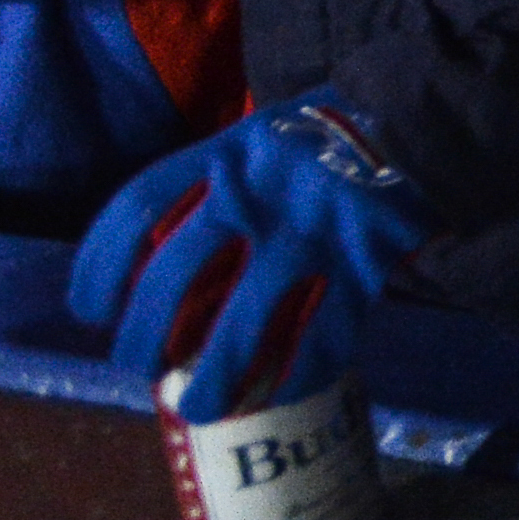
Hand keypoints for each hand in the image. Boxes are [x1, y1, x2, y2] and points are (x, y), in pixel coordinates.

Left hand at [72, 95, 432, 422]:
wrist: (428, 112)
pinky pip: (324, 333)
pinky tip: (279, 390)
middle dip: (144, 336)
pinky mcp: (367, 259)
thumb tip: (154, 259)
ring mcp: (314, 228)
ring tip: (198, 407)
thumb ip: (213, 182)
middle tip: (141, 366)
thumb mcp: (258, 136)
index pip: (136, 209)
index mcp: (226, 153)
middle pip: (174, 275)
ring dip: (214, 377)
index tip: (90, 311)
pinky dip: (298, 373)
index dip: (98, 267)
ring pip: (246, 320)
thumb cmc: (325, 134)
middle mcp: (260, 190)